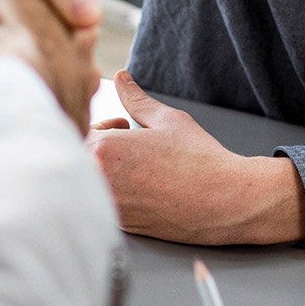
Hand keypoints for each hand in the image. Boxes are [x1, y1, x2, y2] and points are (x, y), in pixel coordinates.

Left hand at [87, 71, 304, 244]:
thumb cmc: (199, 160)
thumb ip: (135, 99)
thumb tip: (122, 79)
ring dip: (108, 171)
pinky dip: (119, 192)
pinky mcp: (120, 225)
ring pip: (93, 181)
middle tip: (133, 148)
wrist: (225, 202)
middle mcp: (99, 181)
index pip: (79, 131)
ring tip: (142, 169)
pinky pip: (105, 202)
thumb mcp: (166, 119)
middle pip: (81, 158)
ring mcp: (108, 206)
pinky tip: (146, 188)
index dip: (101, 127)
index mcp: (104, 150)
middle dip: (102, 148)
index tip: (123, 128)